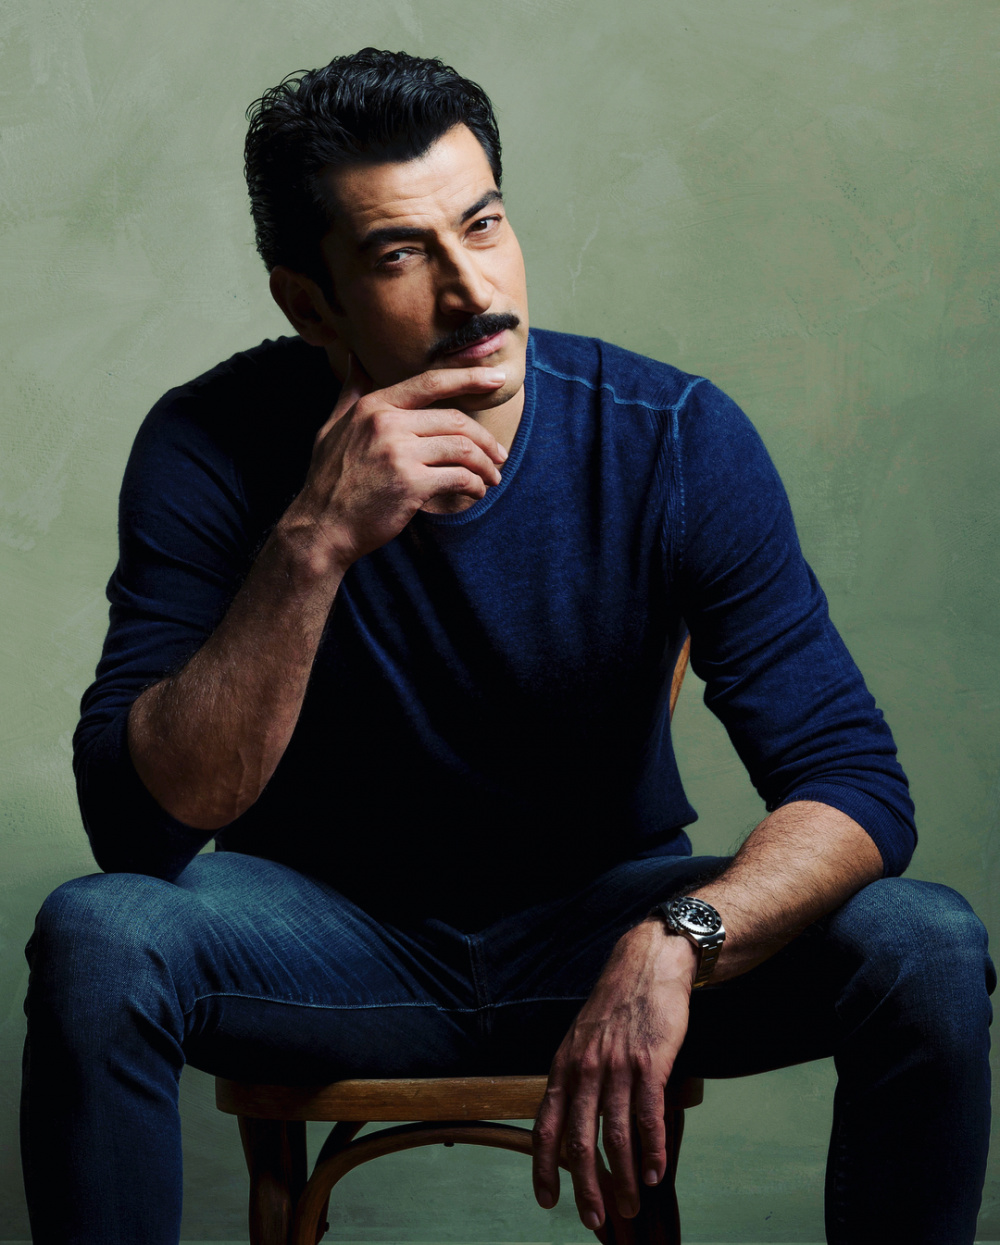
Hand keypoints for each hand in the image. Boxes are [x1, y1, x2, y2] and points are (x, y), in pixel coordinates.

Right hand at [287, 354, 509, 571]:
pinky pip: (459, 478)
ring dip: (486, 465)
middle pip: (455, 421)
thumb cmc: (329, 480)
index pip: (430, 383)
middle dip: (486, 439)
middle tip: (500, 455)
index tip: (497, 378)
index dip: (468, 377)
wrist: (320, 527)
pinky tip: (476, 492)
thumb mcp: (332, 427)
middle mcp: (387, 423)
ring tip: (492, 477)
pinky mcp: (411, 484)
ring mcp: (399, 454)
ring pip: (463, 449)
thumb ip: (351, 392)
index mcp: (373, 406)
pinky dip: (475, 485)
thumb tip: (354, 359)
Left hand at [532, 921, 696, 1231]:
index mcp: (564, 1065)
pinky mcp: (650, 1062)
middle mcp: (585, 1068)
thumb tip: (573, 1124)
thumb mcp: (582, 1039)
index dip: (542, 1167)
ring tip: (632, 1203)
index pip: (545, 1125)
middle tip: (594, 1219)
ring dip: (624, 1177)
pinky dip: (652, 1149)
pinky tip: (656, 1171)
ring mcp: (617, 1066)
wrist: (647, 964)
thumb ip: (576, 1078)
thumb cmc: (616, 1006)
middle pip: (579, 1140)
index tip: (547, 1201)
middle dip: (586, 1187)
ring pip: (615, 1135)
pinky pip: (649, 1116)